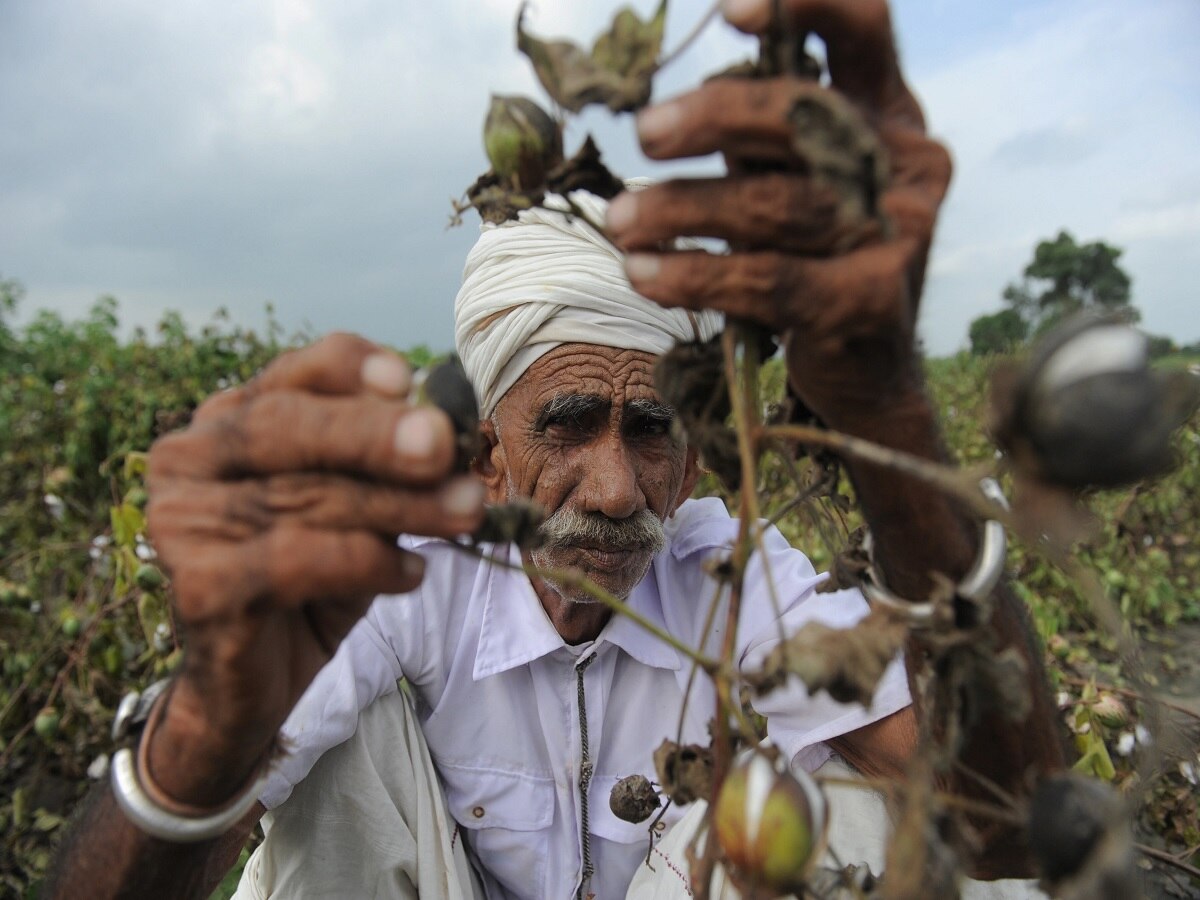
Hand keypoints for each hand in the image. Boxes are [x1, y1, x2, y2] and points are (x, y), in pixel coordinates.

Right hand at [142, 334, 484, 803]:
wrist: (251, 681)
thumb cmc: (310, 577)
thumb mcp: (358, 510)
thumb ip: (388, 470)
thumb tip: (450, 435)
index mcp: (228, 421)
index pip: (291, 375)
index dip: (348, 369)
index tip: (409, 378)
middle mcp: (189, 459)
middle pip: (285, 426)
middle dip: (375, 434)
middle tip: (443, 444)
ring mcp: (183, 521)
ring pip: (304, 496)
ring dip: (399, 504)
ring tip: (466, 512)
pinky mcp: (198, 585)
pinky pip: (294, 560)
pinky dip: (366, 562)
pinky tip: (410, 572)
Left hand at [606, 0, 950, 428]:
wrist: (866, 370)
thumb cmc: (814, 258)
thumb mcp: (796, 183)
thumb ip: (757, 141)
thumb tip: (668, 117)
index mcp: (889, 111)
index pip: (865, 28)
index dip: (806, 4)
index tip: (729, 15)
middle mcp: (906, 161)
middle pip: (803, 116)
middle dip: (712, 119)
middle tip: (645, 135)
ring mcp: (899, 232)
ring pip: (775, 205)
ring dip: (683, 210)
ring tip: (622, 223)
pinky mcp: (873, 299)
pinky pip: (770, 280)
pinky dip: (697, 276)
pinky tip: (647, 276)